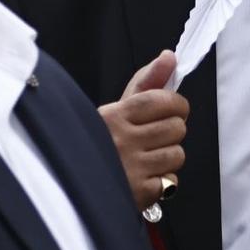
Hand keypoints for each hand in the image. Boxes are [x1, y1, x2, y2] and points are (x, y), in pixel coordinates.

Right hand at [98, 50, 189, 208]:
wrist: (72, 186)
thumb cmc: (99, 142)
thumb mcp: (116, 109)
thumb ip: (146, 82)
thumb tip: (170, 56)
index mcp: (114, 115)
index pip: (162, 100)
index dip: (176, 105)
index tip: (173, 110)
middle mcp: (122, 140)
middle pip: (176, 128)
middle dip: (171, 132)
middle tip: (155, 137)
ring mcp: (130, 168)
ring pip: (177, 154)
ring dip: (168, 157)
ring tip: (148, 158)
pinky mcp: (138, 193)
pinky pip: (171, 181)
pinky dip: (163, 182)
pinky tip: (145, 178)